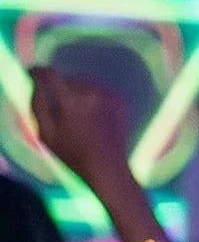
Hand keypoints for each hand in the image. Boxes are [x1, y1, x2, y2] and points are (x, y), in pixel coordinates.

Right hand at [28, 68, 138, 198]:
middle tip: (60, 105)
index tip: (34, 77)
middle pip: (68, 79)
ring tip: (78, 113)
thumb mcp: (46, 132)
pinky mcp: (120, 101)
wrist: (108, 168)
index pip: (50, 74)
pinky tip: (94, 116)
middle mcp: (91, 92)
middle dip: (60, 88)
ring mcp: (108, 95)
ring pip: (84, 84)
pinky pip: (100, 92)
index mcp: (71, 99)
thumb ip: (38, 103)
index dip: (39, 73)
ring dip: (77, 92)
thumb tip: (35, 82)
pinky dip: (94, 98)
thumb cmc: (74, 154)